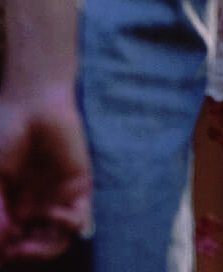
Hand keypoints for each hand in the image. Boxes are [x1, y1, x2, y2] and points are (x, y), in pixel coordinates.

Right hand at [0, 86, 91, 261]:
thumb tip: (4, 241)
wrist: (31, 105)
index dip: (4, 251)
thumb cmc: (4, 136)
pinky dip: (69, 226)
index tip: (2, 246)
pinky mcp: (77, 188)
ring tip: (32, 241)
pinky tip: (56, 215)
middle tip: (15, 247)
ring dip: (44, 249)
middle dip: (23, 254)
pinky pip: (79, 220)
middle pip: (30, 248)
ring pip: (55, 241)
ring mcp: (54, 201)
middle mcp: (30, 209)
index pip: (8, 244)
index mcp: (6, 208)